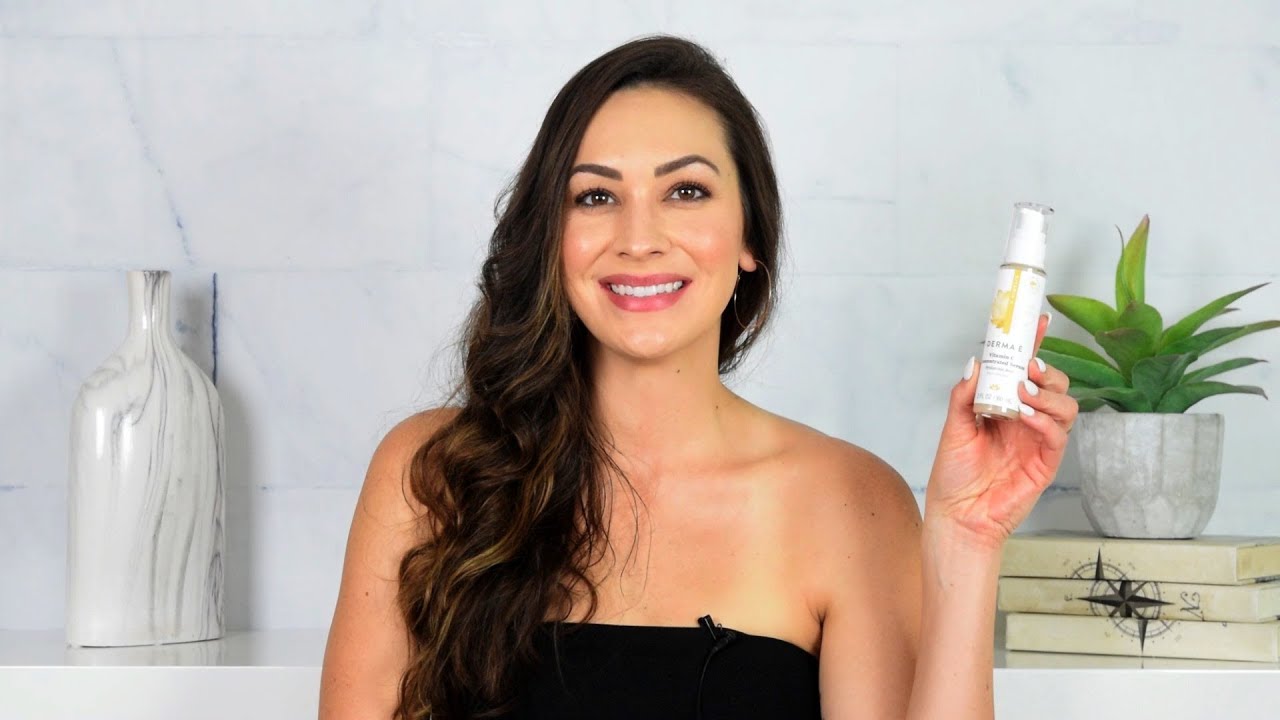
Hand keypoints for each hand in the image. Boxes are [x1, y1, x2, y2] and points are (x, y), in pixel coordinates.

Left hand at [924, 313, 1078, 549]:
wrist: (958, 515)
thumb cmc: (954, 475)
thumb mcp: (953, 427)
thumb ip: (964, 396)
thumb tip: (975, 363)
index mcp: (1005, 407)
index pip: (1024, 371)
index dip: (1034, 346)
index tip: (1038, 322)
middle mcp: (1026, 420)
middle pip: (1055, 385)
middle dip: (1047, 370)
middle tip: (1028, 367)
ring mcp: (1038, 441)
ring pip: (1065, 406)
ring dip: (1049, 394)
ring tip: (1024, 392)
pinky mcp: (1046, 462)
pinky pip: (1057, 435)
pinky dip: (1046, 420)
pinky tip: (1027, 416)